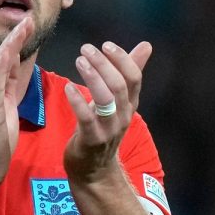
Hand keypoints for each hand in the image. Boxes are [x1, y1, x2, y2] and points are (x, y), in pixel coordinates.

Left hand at [63, 41, 152, 181]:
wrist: (94, 169)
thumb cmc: (104, 127)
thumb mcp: (119, 101)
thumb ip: (129, 72)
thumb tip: (146, 46)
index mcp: (130, 103)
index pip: (134, 78)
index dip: (122, 59)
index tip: (106, 45)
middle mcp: (123, 115)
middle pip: (119, 85)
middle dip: (103, 64)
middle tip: (86, 49)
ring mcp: (109, 129)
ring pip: (105, 99)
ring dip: (92, 77)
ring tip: (79, 61)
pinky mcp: (92, 139)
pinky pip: (87, 118)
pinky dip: (77, 101)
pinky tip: (69, 87)